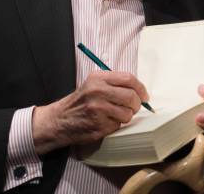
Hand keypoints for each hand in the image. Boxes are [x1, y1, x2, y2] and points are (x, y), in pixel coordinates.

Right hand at [32, 71, 148, 154]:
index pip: (128, 79)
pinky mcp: (99, 126)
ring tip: (115, 115)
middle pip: (131, 97)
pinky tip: (105, 122)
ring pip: (128, 113)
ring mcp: (98, 110)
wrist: (59, 120)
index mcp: (98, 78)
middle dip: (136, 104)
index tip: (144, 95)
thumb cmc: (80, 102)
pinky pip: (118, 125)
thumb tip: (139, 90)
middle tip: (133, 107)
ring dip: (126, 116)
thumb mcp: (93, 84)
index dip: (140, 88)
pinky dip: (116, 125)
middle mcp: (98, 92)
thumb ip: (113, 83)